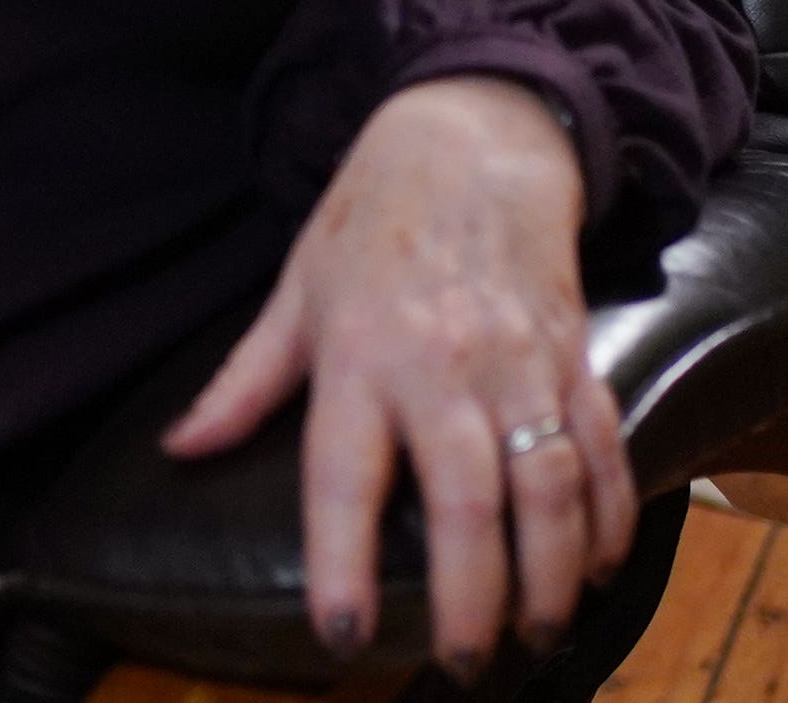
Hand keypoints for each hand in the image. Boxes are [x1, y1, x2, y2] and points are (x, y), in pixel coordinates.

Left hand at [161, 76, 634, 681]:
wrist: (471, 137)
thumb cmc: (369, 221)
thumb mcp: (295, 292)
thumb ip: (244, 382)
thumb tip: (179, 449)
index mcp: (357, 355)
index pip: (343, 475)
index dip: (342, 560)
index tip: (343, 635)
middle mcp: (441, 365)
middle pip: (467, 500)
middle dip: (471, 599)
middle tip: (460, 663)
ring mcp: (517, 362)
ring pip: (547, 486)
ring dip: (548, 575)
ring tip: (533, 634)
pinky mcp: (572, 357)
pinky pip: (601, 449)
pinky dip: (607, 517)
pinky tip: (593, 569)